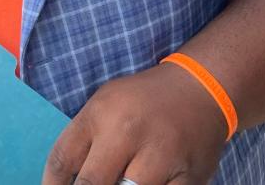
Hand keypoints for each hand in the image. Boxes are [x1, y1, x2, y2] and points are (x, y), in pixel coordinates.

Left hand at [42, 64, 227, 184]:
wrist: (201, 89)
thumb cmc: (143, 101)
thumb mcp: (105, 104)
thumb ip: (84, 141)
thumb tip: (64, 181)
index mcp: (101, 112)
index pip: (63, 160)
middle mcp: (128, 132)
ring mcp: (160, 156)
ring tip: (120, 180)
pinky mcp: (188, 178)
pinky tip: (150, 183)